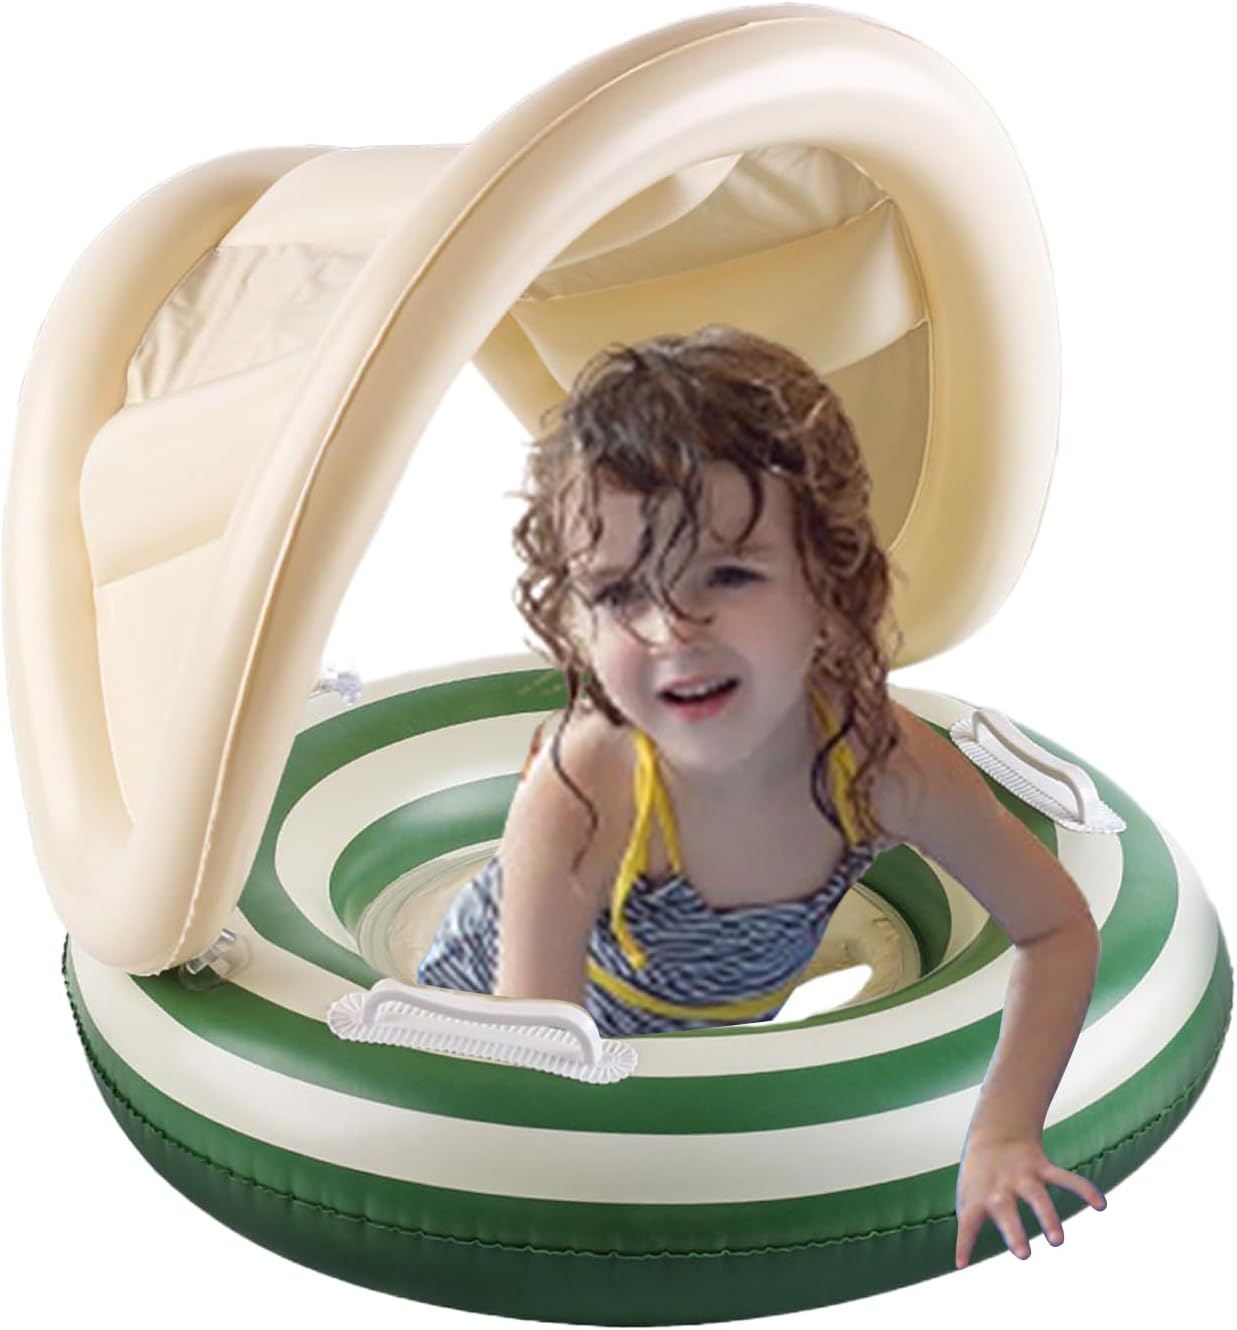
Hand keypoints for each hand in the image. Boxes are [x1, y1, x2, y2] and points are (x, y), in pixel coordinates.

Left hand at [955, 1135, 1105, 1268]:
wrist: (994, 1133)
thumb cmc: (980, 1178)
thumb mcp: (968, 1197)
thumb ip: (968, 1229)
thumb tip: (960, 1265)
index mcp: (978, 1197)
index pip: (967, 1223)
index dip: (963, 1243)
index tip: (962, 1264)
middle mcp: (999, 1188)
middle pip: (1006, 1211)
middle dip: (1014, 1232)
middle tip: (1023, 1255)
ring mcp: (1022, 1177)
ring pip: (1037, 1197)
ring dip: (1047, 1218)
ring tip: (1057, 1241)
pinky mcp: (1042, 1167)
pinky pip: (1065, 1178)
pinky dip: (1083, 1189)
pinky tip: (1100, 1204)